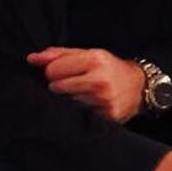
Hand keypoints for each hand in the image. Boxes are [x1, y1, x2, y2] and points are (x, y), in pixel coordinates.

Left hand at [28, 46, 145, 122]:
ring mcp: (103, 100)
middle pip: (56, 87)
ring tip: (86, 94)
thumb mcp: (88, 54)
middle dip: (61, 86)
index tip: (63, 73)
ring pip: (66, 102)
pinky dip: (81, 111)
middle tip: (76, 84)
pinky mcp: (107, 116)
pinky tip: (92, 105)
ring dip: (71, 100)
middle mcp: (99, 80)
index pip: (52, 70)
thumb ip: (58, 54)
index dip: (53, 72)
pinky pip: (79, 115)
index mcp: (94, 60)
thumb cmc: (109, 68)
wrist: (140, 87)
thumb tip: (31, 59)